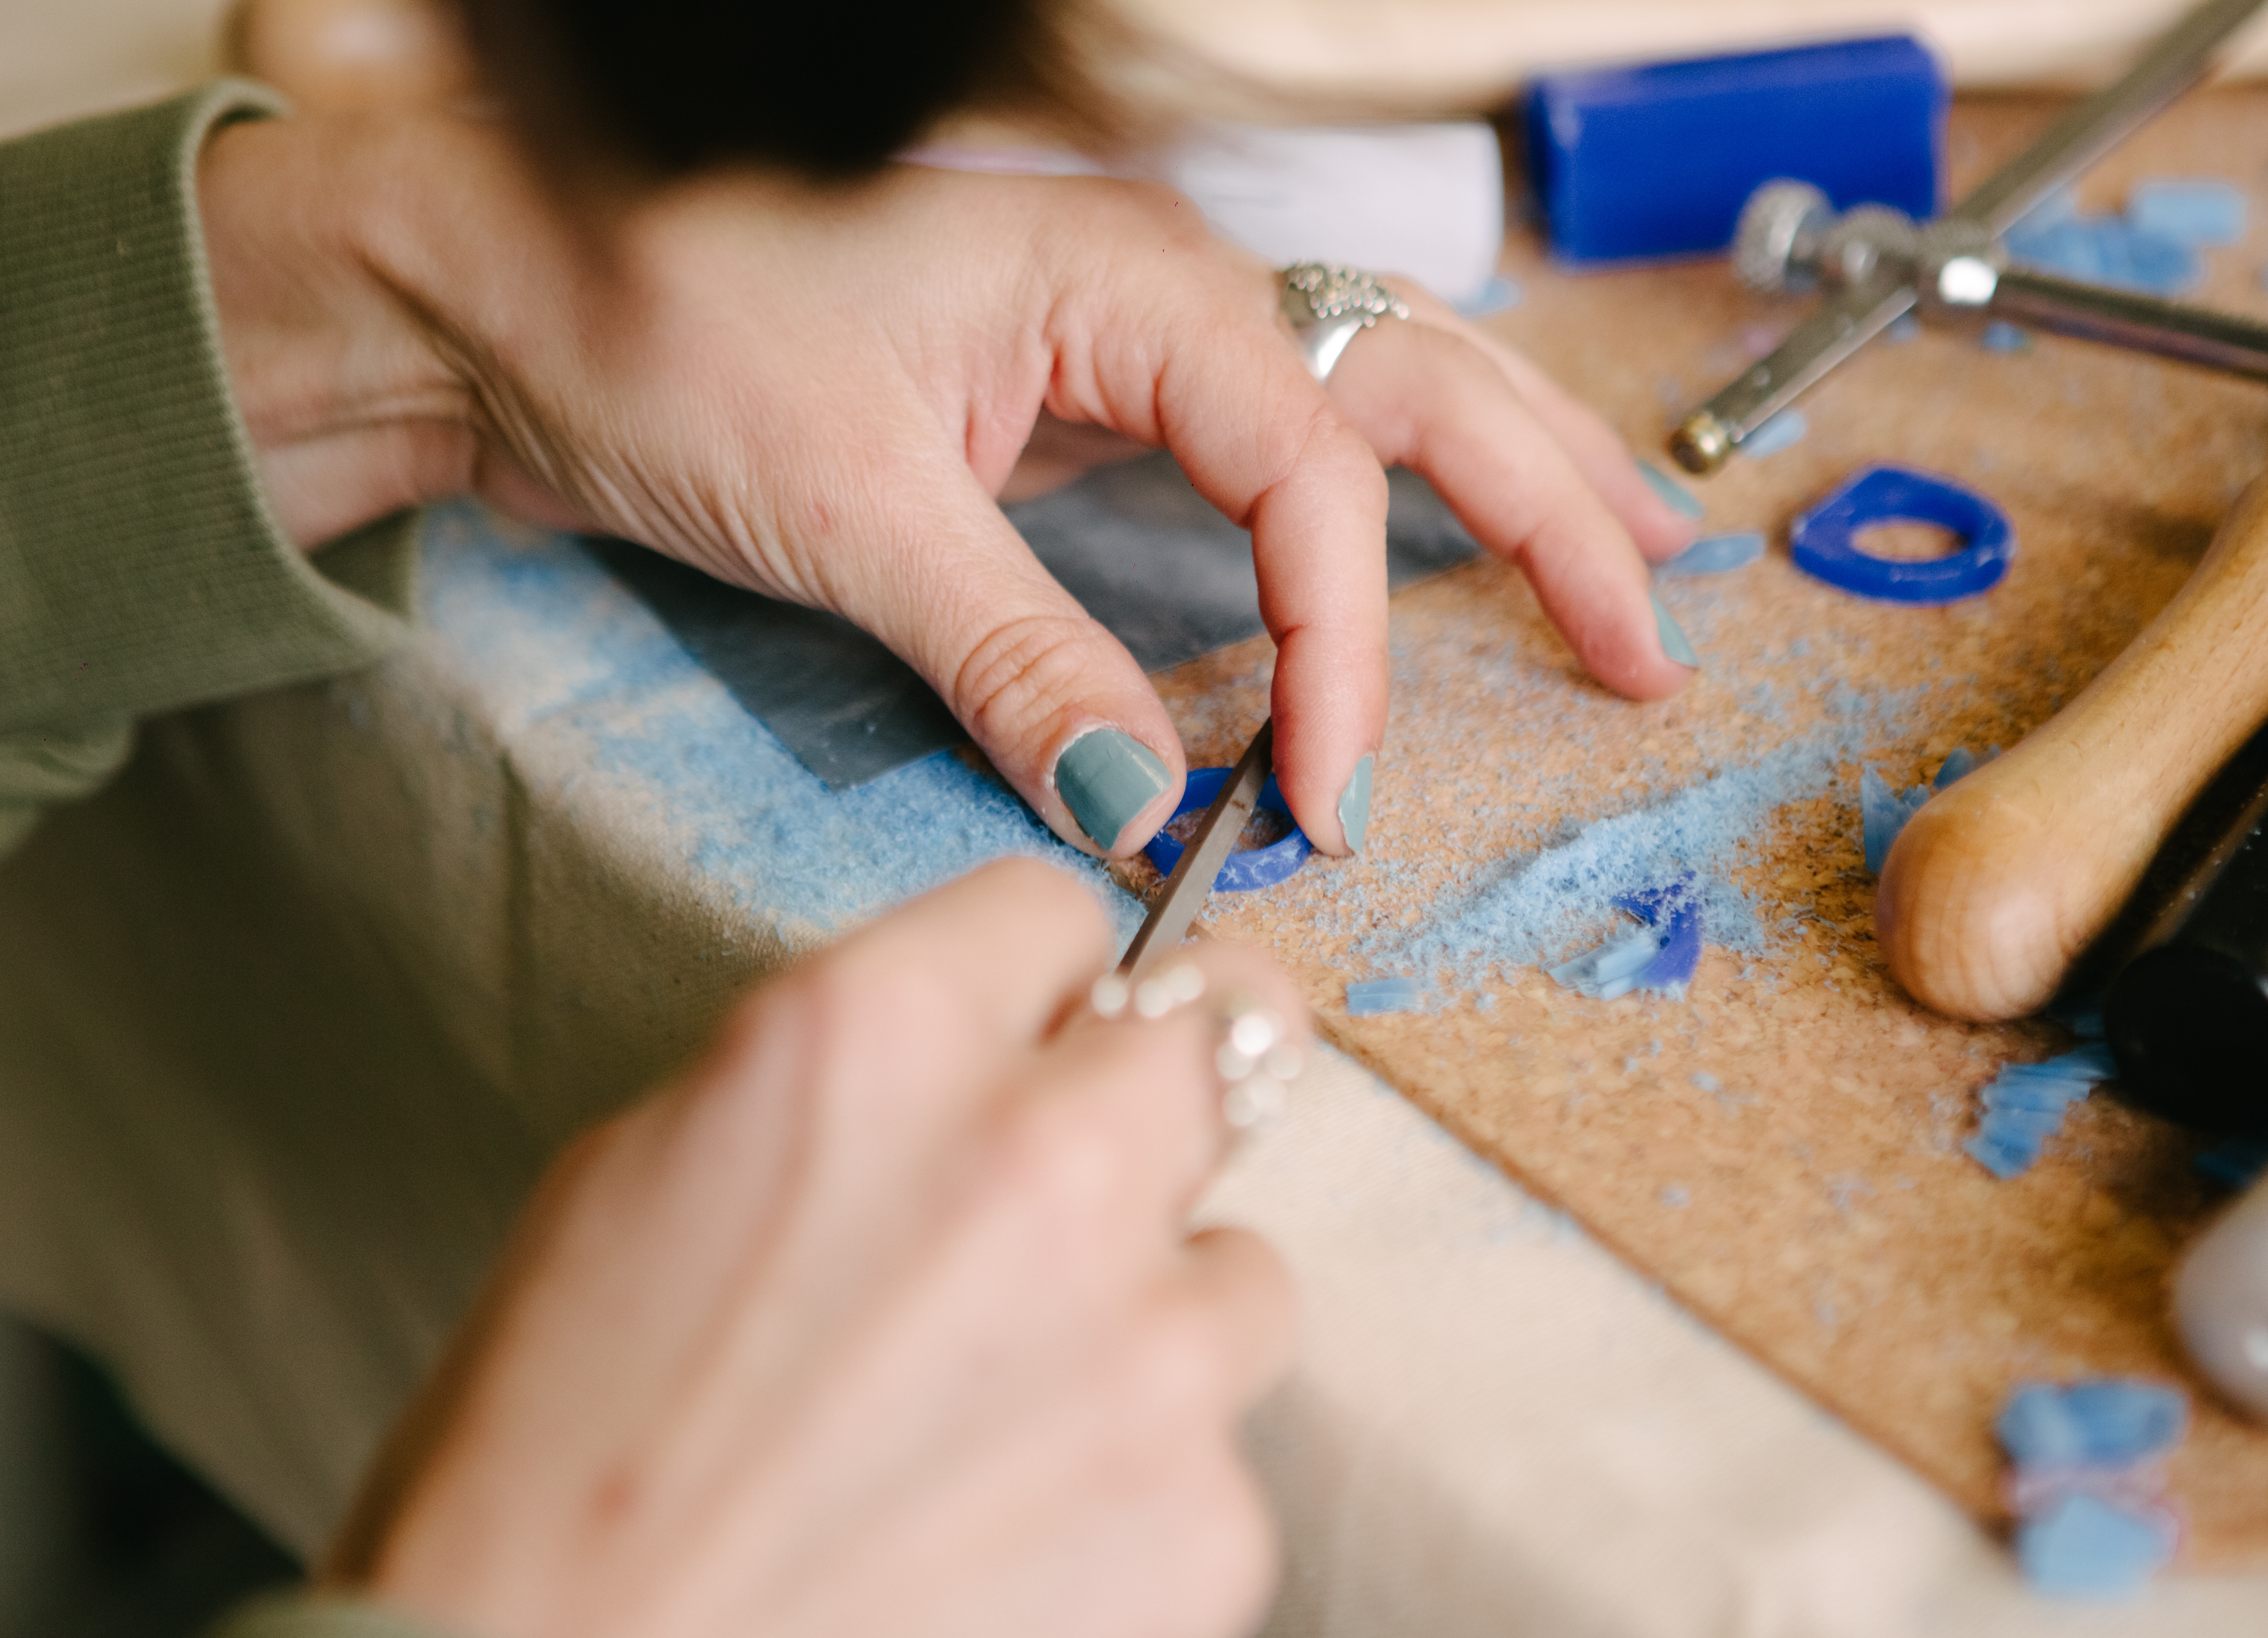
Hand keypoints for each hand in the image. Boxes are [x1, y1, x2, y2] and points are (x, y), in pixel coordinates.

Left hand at [200, 111, 1697, 859]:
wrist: (509, 277)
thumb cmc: (652, 327)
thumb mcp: (846, 505)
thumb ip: (1010, 650)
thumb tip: (1137, 797)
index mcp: (1125, 278)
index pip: (1309, 477)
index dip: (1342, 644)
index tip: (1321, 790)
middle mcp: (1158, 284)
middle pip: (1414, 387)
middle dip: (1552, 509)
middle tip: (1653, 633)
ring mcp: (1129, 331)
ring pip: (1374, 393)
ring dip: (1508, 475)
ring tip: (1627, 558)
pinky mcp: (1084, 393)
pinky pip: (1282, 438)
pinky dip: (1384, 495)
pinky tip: (1435, 542)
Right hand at [332, 858, 1302, 1637]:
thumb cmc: (555, 1457)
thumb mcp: (647, 1175)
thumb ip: (855, 1083)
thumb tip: (981, 1058)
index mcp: (878, 1037)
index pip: (1057, 913)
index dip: (1032, 983)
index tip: (1024, 1035)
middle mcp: (1041, 1160)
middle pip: (1229, 1030)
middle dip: (1165, 1081)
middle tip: (1107, 1157)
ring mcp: (1145, 1349)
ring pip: (1239, 1271)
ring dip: (1156, 1313)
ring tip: (1013, 1410)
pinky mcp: (1205, 1520)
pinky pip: (1214, 1454)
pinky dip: (1135, 1485)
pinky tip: (1007, 1533)